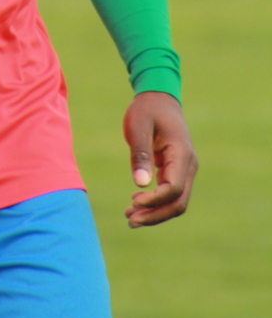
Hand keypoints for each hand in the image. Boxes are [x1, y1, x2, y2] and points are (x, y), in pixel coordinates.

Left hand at [123, 91, 197, 227]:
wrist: (158, 98)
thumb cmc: (147, 109)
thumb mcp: (139, 126)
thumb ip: (140, 154)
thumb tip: (140, 185)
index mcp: (182, 154)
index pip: (174, 188)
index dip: (155, 200)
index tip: (133, 201)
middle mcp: (188, 165)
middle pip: (178, 202)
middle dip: (155, 215)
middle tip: (129, 220)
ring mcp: (184, 169)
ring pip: (176, 202)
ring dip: (155, 213)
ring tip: (130, 217)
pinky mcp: (176, 171)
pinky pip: (170, 194)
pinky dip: (156, 203)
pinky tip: (137, 205)